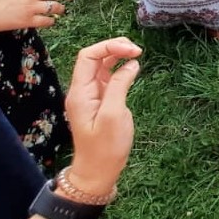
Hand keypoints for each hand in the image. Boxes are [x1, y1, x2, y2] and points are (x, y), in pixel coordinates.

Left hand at [62, 38, 141, 195]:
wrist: (97, 172)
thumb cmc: (105, 147)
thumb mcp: (114, 115)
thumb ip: (119, 86)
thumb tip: (131, 64)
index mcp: (80, 92)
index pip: (88, 56)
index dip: (109, 46)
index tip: (133, 50)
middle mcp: (82, 90)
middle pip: (94, 57)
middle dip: (114, 48)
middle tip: (138, 51)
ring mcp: (91, 96)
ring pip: (101, 65)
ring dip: (117, 56)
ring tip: (137, 54)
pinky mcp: (100, 102)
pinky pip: (107, 77)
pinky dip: (120, 69)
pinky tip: (133, 68)